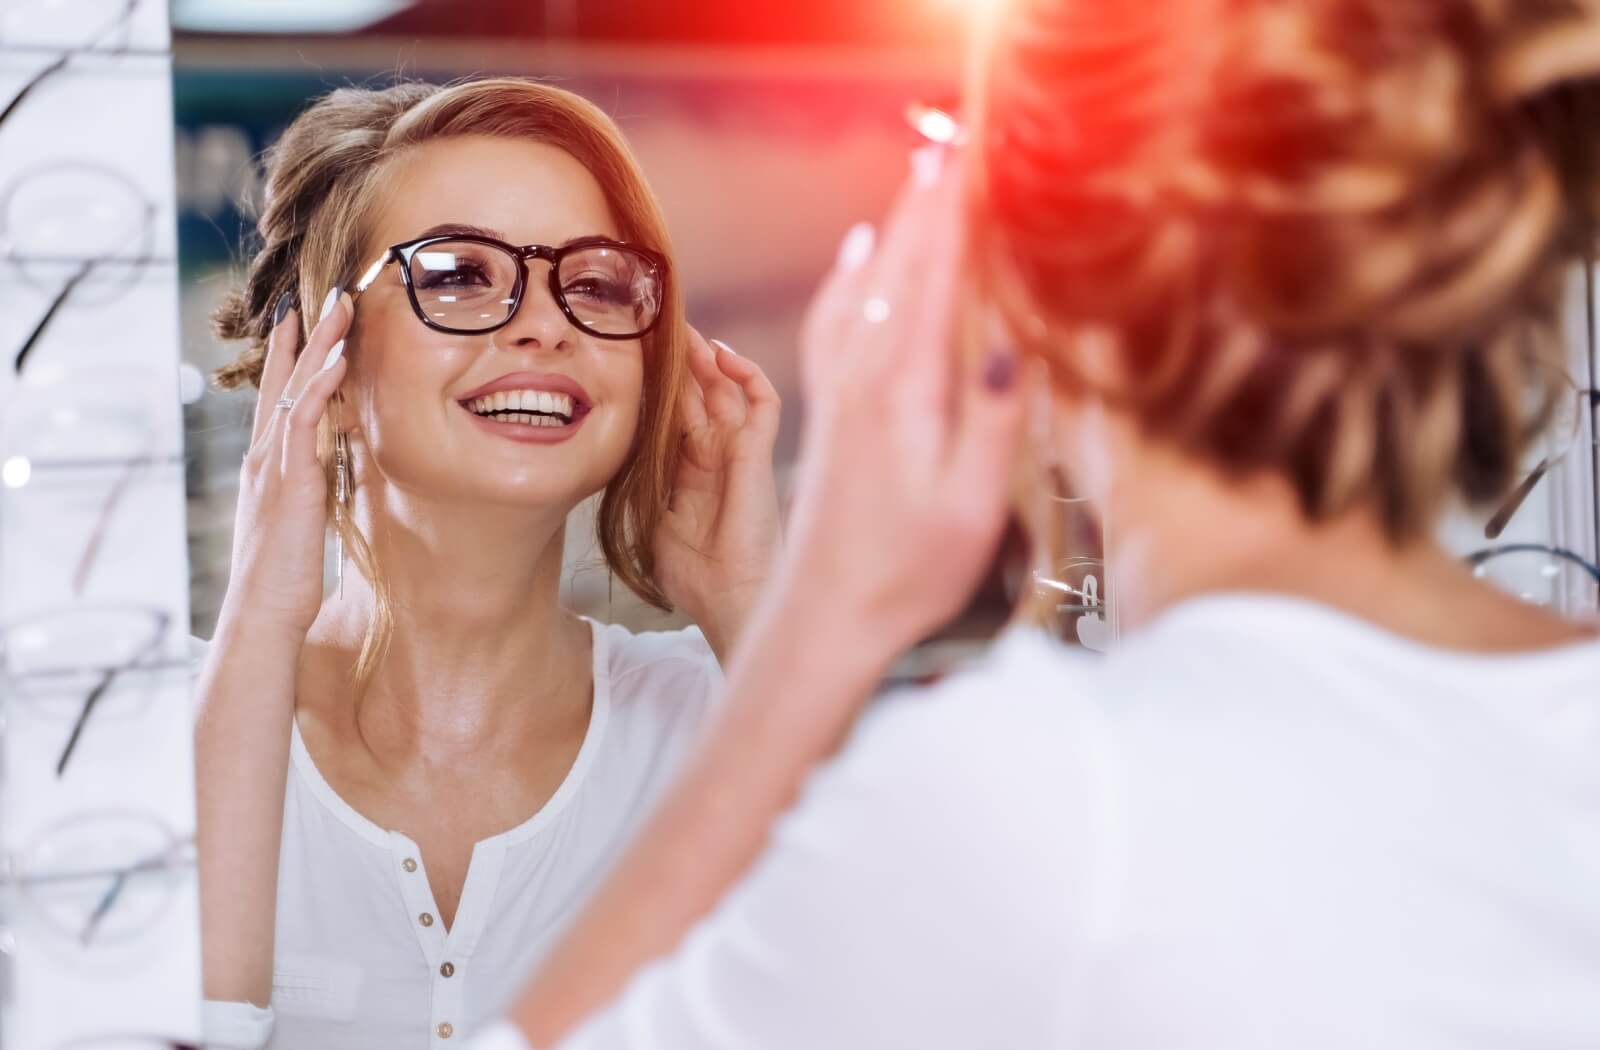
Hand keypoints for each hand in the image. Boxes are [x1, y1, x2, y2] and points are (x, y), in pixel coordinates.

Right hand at [219, 290, 351, 637]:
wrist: (263, 613)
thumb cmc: (284, 577)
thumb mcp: (301, 521)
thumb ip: (310, 488)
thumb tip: (329, 467)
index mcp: (268, 466)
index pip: (280, 399)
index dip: (293, 359)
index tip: (307, 322)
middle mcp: (265, 457)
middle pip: (284, 382)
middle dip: (306, 337)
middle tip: (327, 295)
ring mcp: (274, 465)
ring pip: (296, 390)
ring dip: (319, 346)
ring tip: (340, 308)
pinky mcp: (290, 480)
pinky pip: (304, 421)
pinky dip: (321, 386)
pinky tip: (338, 360)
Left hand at [654, 327, 782, 657]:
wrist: (729, 602)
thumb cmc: (694, 576)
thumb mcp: (652, 521)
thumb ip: (642, 486)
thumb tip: (609, 459)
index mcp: (692, 469)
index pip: (677, 412)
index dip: (660, 383)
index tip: (635, 354)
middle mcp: (719, 455)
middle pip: (702, 392)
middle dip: (681, 359)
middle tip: (658, 324)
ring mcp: (740, 453)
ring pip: (729, 389)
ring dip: (708, 357)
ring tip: (685, 327)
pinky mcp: (758, 456)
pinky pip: (762, 403)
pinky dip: (747, 375)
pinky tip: (722, 355)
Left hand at [783, 147, 1024, 657]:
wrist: (824, 618)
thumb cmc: (905, 571)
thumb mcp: (969, 504)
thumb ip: (989, 418)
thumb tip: (1007, 338)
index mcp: (904, 391)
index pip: (935, 277)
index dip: (956, 212)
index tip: (976, 156)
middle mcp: (863, 378)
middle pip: (896, 266)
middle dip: (927, 202)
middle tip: (954, 142)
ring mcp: (839, 394)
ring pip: (866, 286)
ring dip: (893, 228)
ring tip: (918, 180)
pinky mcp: (828, 413)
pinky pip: (834, 321)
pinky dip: (850, 277)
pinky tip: (857, 259)